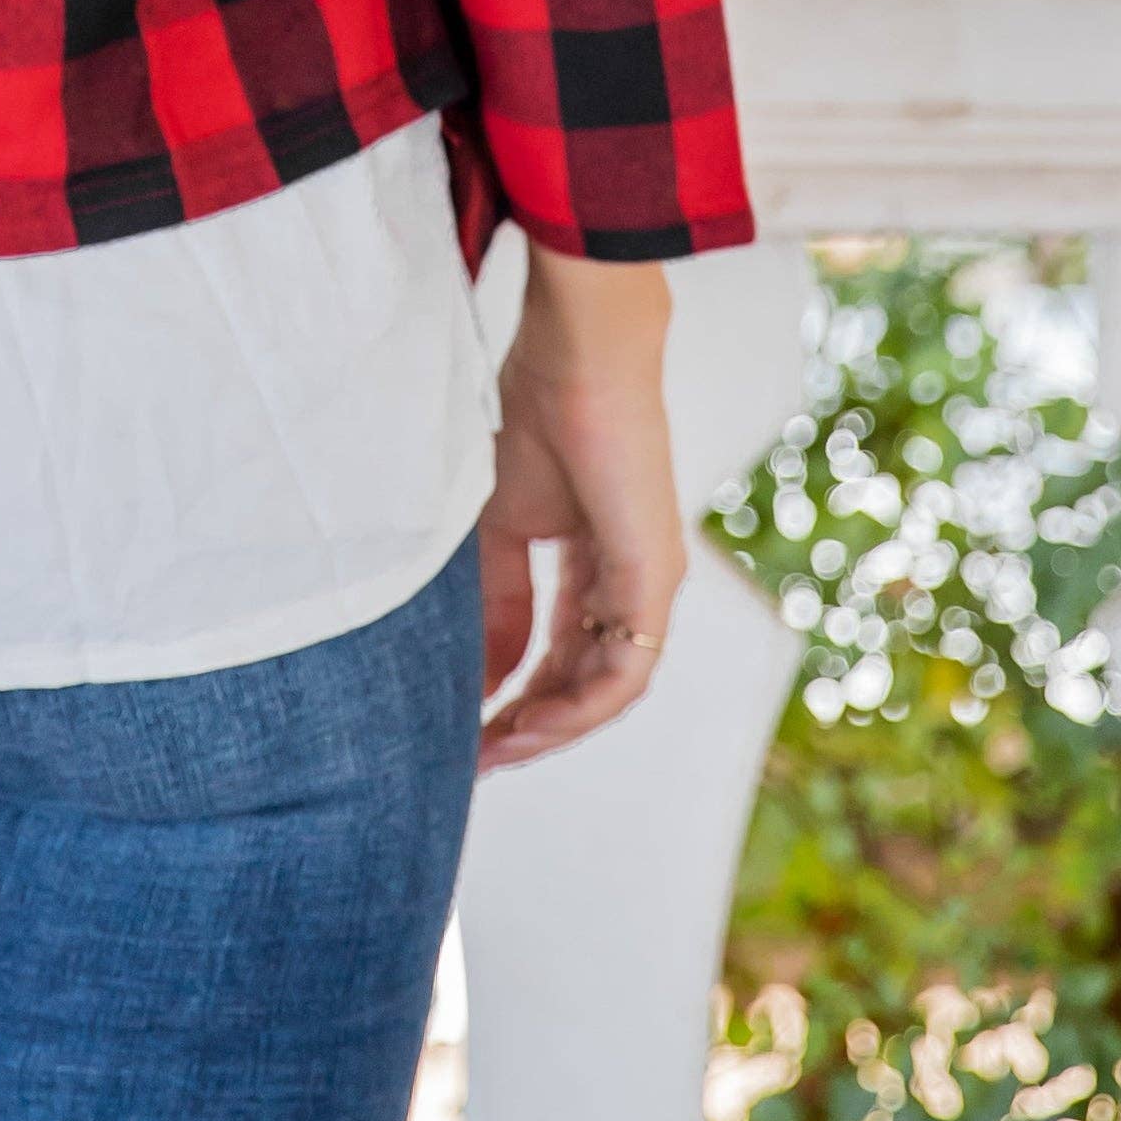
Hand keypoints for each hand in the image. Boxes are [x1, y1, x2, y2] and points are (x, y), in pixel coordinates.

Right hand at [475, 248, 682, 770]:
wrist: (576, 360)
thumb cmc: (537, 418)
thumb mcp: (499, 526)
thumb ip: (498, 603)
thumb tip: (483, 679)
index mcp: (598, 566)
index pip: (562, 653)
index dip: (516, 697)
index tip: (466, 729)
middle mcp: (633, 585)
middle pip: (586, 683)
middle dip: (530, 727)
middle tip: (476, 759)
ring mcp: (650, 586)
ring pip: (608, 689)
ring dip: (552, 728)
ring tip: (496, 750)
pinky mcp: (654, 581)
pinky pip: (624, 670)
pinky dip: (578, 706)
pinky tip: (530, 722)